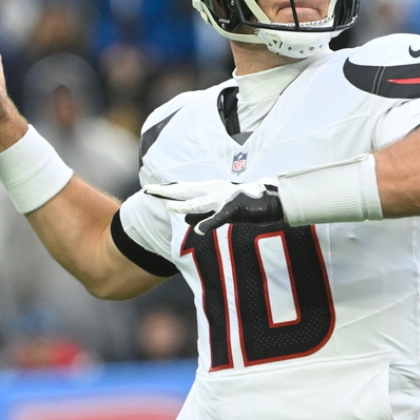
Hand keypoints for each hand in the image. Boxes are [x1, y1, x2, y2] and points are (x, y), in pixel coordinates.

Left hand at [145, 179, 283, 234]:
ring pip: (200, 204)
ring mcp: (224, 199)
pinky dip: (209, 223)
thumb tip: (186, 219)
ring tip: (169, 207)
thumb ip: (203, 214)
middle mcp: (214, 191)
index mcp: (210, 190)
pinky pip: (220, 217)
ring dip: (185, 206)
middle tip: (148, 190)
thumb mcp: (221, 210)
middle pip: (186, 191)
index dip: (166, 189)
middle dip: (167, 192)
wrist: (271, 200)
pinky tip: (199, 231)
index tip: (149, 189)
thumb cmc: (245, 204)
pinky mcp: (235, 209)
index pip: (183, 189)